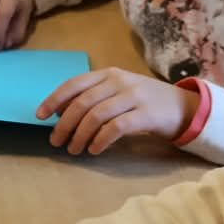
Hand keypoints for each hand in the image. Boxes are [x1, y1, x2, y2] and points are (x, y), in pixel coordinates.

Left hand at [37, 68, 197, 155]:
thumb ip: (93, 98)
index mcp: (108, 73)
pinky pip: (116, 128)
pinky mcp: (146, 114)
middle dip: (64, 124)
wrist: (183, 107)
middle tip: (56, 141)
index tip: (40, 116)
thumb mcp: (118, 92)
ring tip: (74, 149)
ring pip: (96, 116)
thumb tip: (60, 113)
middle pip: (82, 103)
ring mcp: (134, 96)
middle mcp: (119, 81)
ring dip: (80, 135)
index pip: (74, 84)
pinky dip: (100, 140)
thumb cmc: (144, 101)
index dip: (54, 99)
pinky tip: (94, 149)